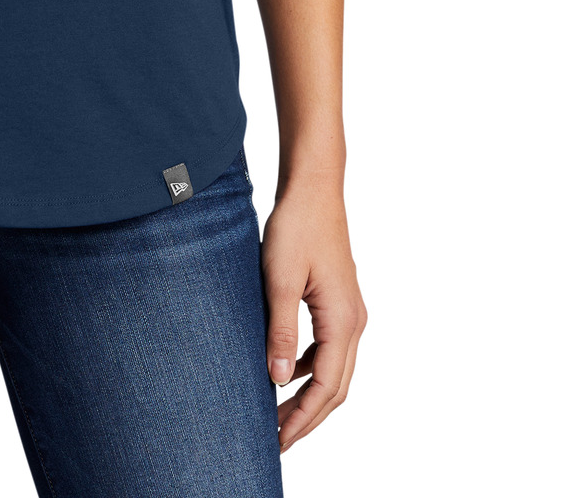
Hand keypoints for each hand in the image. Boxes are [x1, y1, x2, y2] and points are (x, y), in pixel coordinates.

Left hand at [260, 173, 366, 451]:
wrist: (314, 187)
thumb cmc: (296, 225)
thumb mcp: (279, 279)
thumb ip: (280, 332)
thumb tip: (278, 381)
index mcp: (342, 321)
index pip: (326, 388)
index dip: (303, 419)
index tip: (278, 442)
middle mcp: (354, 322)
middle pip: (336, 387)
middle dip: (308, 417)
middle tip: (276, 440)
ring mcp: (350, 311)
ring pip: (334, 370)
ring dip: (309, 395)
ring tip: (278, 414)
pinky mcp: (340, 301)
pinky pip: (329, 348)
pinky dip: (310, 369)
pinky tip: (286, 371)